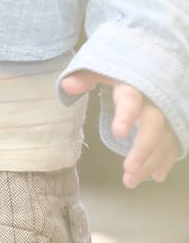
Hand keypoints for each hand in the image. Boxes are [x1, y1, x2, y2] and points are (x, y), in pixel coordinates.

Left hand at [60, 70, 179, 186]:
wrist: (153, 61)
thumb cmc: (122, 69)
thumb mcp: (103, 68)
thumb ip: (86, 77)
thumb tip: (67, 85)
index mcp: (133, 84)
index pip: (131, 99)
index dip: (126, 115)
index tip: (118, 133)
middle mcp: (154, 100)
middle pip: (153, 125)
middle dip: (142, 149)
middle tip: (127, 170)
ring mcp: (167, 113)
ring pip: (164, 139)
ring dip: (150, 162)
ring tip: (131, 181)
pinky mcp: (175, 124)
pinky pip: (173, 144)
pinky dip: (165, 161)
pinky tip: (156, 176)